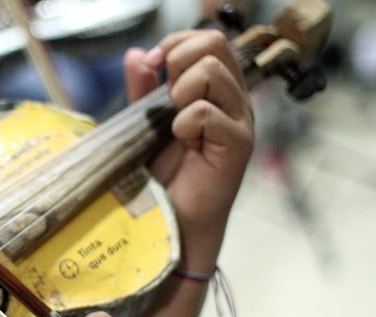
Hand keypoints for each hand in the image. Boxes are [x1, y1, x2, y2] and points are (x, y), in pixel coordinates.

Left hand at [122, 29, 253, 272]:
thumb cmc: (165, 175)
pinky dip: (184, 123)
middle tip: (166, 96)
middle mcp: (233, 99)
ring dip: (180, 92)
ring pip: (212, 71)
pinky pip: (206, 112)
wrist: (174, 219)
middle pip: (214, 44)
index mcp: (216, 89)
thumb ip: (144, 89)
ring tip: (174, 123)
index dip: (176, 43)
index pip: (208, 39)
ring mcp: (239, 120)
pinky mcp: (237, 144)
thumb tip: (136, 54)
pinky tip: (183, 142)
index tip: (152, 65)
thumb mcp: (148, 124)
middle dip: (178, 60)